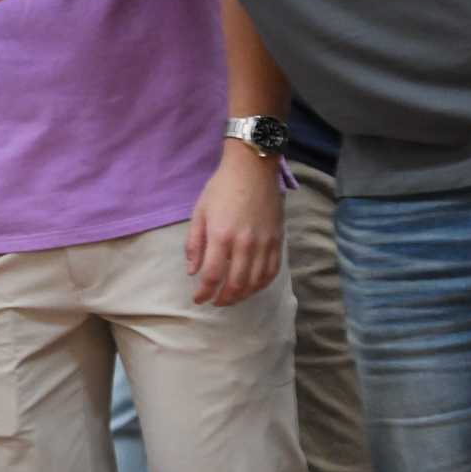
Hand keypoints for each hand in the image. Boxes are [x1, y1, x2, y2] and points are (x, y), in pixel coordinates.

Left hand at [186, 144, 282, 305]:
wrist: (252, 170)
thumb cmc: (221, 188)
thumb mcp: (200, 212)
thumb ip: (195, 243)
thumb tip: (193, 271)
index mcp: (221, 236)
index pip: (212, 275)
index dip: (204, 292)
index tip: (198, 299)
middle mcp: (244, 244)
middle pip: (236, 284)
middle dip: (224, 298)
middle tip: (215, 302)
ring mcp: (264, 244)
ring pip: (256, 282)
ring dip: (243, 295)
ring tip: (231, 297)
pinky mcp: (277, 242)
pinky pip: (272, 272)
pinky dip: (261, 285)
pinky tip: (252, 287)